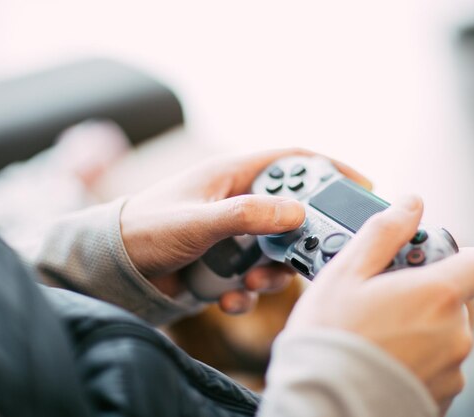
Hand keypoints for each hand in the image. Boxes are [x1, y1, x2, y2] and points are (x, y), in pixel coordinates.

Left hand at [120, 148, 369, 313]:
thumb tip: (297, 213)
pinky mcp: (228, 265)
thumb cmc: (145, 230)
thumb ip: (245, 215)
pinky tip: (227, 301)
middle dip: (302, 238)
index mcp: (233, 175)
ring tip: (249, 286)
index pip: (292, 161)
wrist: (112, 270)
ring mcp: (236, 236)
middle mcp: (240, 202)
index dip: (328, 166)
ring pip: (277, 253)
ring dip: (271, 274)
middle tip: (312, 256)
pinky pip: (254, 280)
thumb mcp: (196, 220)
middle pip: (293, 213)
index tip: (360, 183)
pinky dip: (247, 295)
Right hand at [285, 195, 473, 413]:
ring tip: (377, 338)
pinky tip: (383, 363)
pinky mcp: (442, 399)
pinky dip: (417, 362)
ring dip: (420, 331)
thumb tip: (411, 203)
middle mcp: (455, 333)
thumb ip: (385, 232)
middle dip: (426, 297)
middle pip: (456, 301)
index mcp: (438, 295)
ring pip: (445, 336)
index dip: (467, 258)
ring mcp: (452, 370)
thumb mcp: (347, 272)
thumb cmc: (331, 336)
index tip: (435, 263)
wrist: (323, 405)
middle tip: (382, 303)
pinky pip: (438, 368)